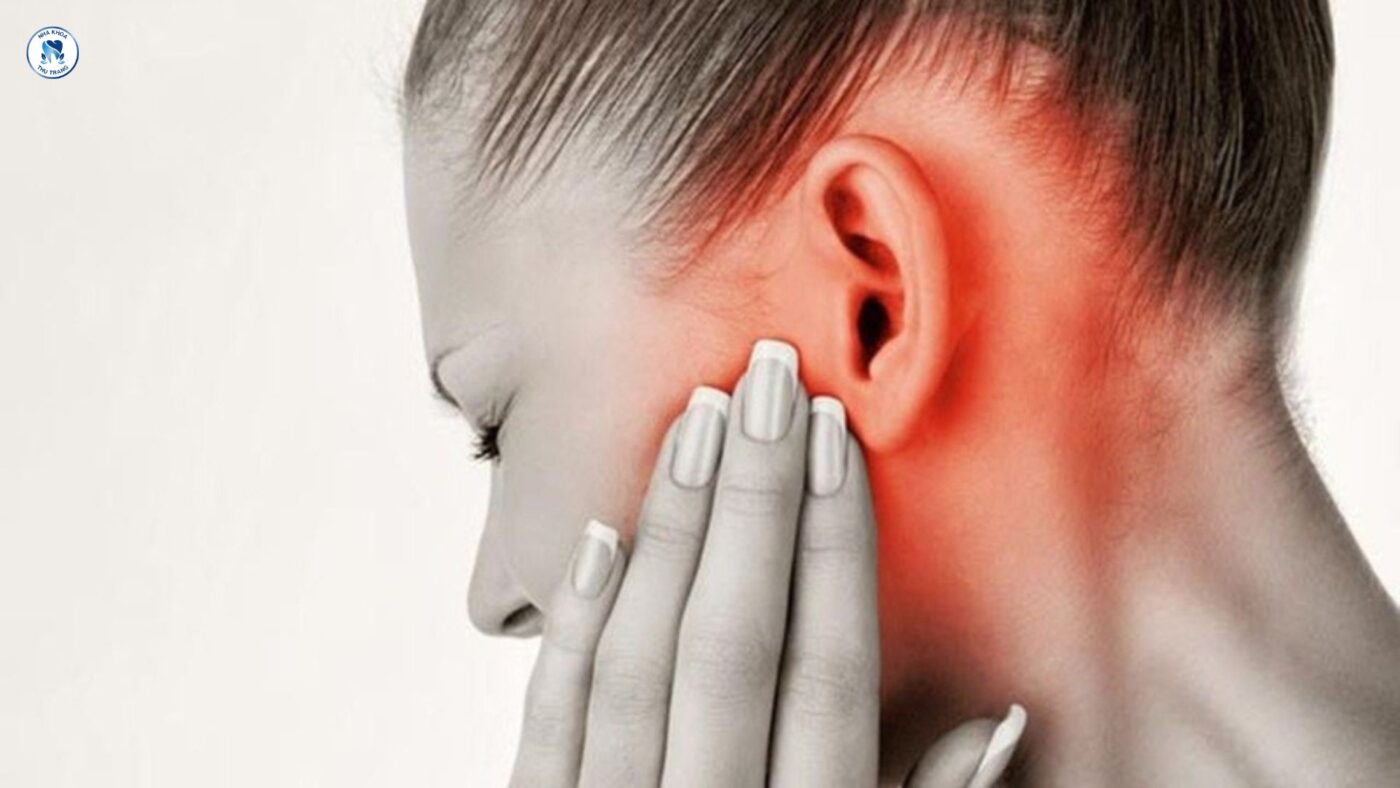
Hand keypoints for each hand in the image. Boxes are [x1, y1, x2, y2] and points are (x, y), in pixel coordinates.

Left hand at [506, 340, 1025, 786]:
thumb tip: (1002, 723)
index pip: (825, 668)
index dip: (833, 546)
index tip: (837, 438)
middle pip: (733, 639)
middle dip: (754, 500)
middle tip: (767, 378)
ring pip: (639, 660)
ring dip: (671, 533)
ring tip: (695, 420)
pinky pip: (547, 725)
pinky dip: (571, 630)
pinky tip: (597, 537)